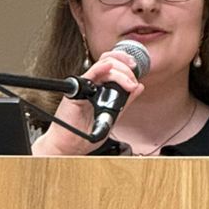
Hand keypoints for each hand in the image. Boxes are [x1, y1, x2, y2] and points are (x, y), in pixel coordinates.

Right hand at [31, 48, 145, 155]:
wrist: (69, 146)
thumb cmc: (84, 134)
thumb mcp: (112, 116)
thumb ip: (125, 101)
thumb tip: (138, 87)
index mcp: (99, 88)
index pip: (113, 66)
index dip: (126, 65)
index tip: (137, 74)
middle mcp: (92, 84)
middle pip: (110, 62)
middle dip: (126, 68)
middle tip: (133, 80)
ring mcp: (85, 86)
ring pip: (104, 65)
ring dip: (121, 71)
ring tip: (129, 83)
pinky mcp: (77, 91)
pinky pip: (90, 74)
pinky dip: (101, 68)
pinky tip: (109, 67)